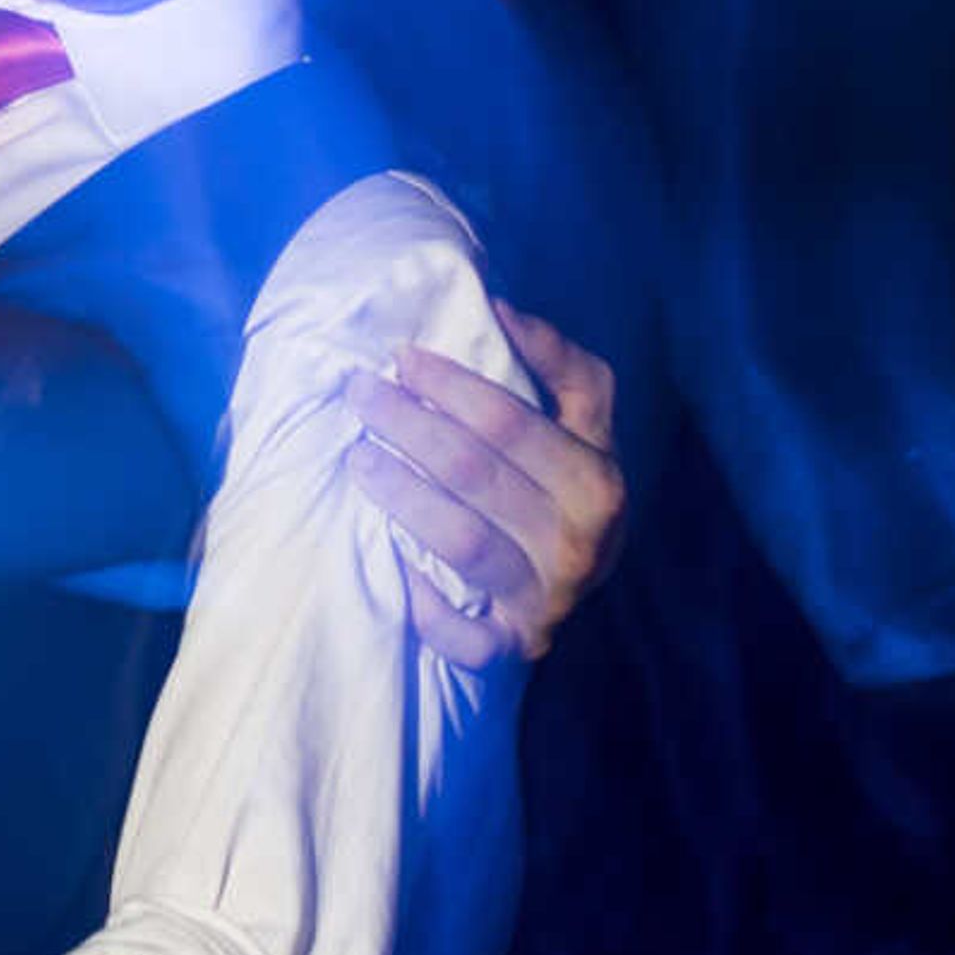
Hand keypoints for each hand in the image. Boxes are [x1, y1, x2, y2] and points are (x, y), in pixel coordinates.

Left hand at [353, 300, 624, 668]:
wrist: (583, 581)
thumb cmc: (569, 483)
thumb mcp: (584, 420)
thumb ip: (559, 363)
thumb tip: (500, 308)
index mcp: (596, 479)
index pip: (509, 421)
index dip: (450, 384)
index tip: (401, 357)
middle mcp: (578, 542)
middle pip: (475, 474)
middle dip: (409, 426)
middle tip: (361, 394)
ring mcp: (546, 599)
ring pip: (461, 541)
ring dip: (402, 496)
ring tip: (358, 458)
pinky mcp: (516, 647)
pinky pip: (466, 635)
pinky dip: (425, 605)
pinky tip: (389, 564)